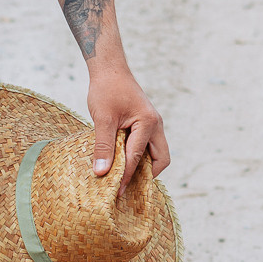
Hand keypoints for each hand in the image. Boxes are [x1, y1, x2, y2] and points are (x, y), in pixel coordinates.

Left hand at [86, 63, 168, 195]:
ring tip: (124, 178)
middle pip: (161, 159)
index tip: (116, 192)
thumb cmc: (107, 90)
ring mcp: (152, 124)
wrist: (109, 69)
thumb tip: (101, 173)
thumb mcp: (103, 119)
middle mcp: (155, 125)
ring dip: (143, 166)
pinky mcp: (145, 123)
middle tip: (126, 187)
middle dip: (146, 175)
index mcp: (148, 123)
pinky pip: (147, 145)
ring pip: (156, 154)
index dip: (126, 176)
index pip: (137, 157)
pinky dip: (139, 156)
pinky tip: (122, 161)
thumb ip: (103, 146)